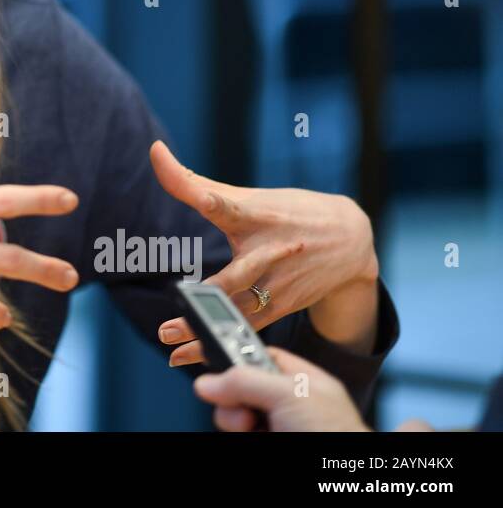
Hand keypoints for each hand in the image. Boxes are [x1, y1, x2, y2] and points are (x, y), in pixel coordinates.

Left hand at [150, 141, 379, 365]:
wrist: (352, 240)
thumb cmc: (289, 212)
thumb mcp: (250, 196)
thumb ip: (194, 182)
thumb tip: (155, 152)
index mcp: (257, 215)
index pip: (225, 203)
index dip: (204, 194)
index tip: (189, 187)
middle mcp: (269, 251)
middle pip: (234, 274)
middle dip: (206, 292)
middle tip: (175, 301)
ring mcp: (278, 282)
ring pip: (238, 309)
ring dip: (204, 326)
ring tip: (169, 340)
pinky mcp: (281, 305)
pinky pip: (246, 329)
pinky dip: (217, 343)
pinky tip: (186, 355)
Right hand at [193, 348, 369, 431]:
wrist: (340, 479)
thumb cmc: (336, 434)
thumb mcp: (289, 394)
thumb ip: (246, 380)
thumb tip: (209, 381)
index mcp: (302, 380)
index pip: (258, 355)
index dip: (235, 355)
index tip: (209, 353)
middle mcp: (288, 404)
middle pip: (240, 388)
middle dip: (233, 396)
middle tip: (243, 406)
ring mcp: (277, 427)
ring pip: (235, 415)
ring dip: (233, 420)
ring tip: (250, 427)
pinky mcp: (266, 442)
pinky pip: (238, 433)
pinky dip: (237, 432)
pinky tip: (253, 435)